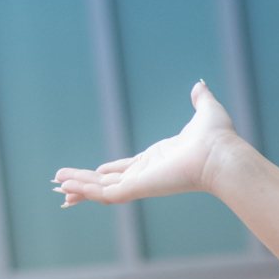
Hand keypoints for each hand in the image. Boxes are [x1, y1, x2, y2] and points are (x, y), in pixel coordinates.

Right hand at [52, 79, 242, 207]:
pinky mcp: (139, 188)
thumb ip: (200, 99)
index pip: (127, 168)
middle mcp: (148, 173)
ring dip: (79, 186)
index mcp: (158, 160)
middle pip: (109, 181)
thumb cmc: (218, 139)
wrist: (222, 154)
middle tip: (62, 184)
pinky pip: (106, 192)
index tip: (96, 170)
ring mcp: (142, 182)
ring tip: (56, 185)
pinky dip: (85, 190)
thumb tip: (200, 85)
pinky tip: (67, 188)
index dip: (108, 170)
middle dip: (85, 182)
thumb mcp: (206, 111)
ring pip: (102, 188)